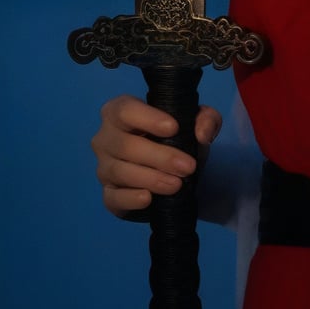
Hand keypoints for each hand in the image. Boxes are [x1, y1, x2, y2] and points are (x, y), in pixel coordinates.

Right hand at [92, 94, 221, 217]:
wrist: (177, 170)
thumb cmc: (179, 137)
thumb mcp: (198, 122)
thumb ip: (206, 119)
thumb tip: (202, 134)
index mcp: (119, 111)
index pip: (125, 110)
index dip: (148, 118)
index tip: (173, 128)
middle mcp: (105, 137)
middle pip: (125, 145)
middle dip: (159, 157)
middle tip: (187, 166)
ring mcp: (103, 167)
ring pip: (120, 171)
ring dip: (151, 179)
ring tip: (177, 185)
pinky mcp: (109, 195)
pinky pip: (113, 198)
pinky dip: (130, 199)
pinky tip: (148, 198)